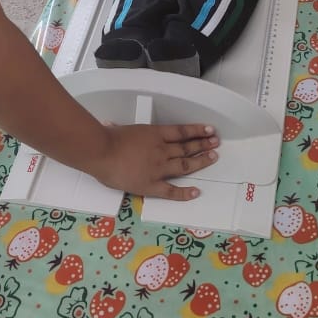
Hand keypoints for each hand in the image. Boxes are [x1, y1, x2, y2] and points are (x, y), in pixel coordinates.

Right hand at [92, 122, 219, 200]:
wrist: (101, 151)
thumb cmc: (107, 138)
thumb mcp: (117, 129)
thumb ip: (119, 129)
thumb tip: (109, 126)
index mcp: (154, 134)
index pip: (182, 131)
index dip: (197, 131)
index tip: (209, 130)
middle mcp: (161, 150)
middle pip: (187, 147)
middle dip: (203, 145)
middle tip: (216, 143)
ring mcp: (159, 168)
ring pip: (185, 165)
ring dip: (200, 161)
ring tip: (213, 158)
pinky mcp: (152, 185)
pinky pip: (172, 190)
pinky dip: (184, 192)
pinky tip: (196, 192)